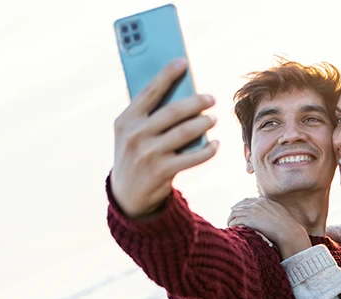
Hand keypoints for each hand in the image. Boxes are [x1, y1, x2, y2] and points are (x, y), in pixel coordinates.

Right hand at [110, 59, 219, 217]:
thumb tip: (182, 93)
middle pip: (174, 111)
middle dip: (196, 102)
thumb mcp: (132, 133)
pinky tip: (215, 143)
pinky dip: (208, 149)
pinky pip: (193, 156)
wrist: (126, 194)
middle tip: (210, 98)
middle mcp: (135, 135)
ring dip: (205, 123)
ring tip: (213, 119)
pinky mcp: (162, 171)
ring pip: (186, 132)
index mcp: (125, 120)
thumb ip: (149, 115)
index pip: (149, 92)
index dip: (167, 75)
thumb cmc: (135, 154)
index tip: (182, 62)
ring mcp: (148, 154)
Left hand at [228, 198, 311, 258]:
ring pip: (235, 213)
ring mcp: (252, 210)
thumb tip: (271, 214)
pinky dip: (232, 224)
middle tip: (230, 218)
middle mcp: (257, 203)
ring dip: (231, 219)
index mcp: (264, 201)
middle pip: (239, 205)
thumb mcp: (280, 213)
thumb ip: (273, 210)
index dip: (240, 204)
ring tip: (229, 225)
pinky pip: (236, 221)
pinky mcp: (249, 219)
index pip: (247, 200)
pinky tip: (232, 229)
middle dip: (234, 211)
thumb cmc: (287, 226)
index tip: (236, 208)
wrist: (288, 231)